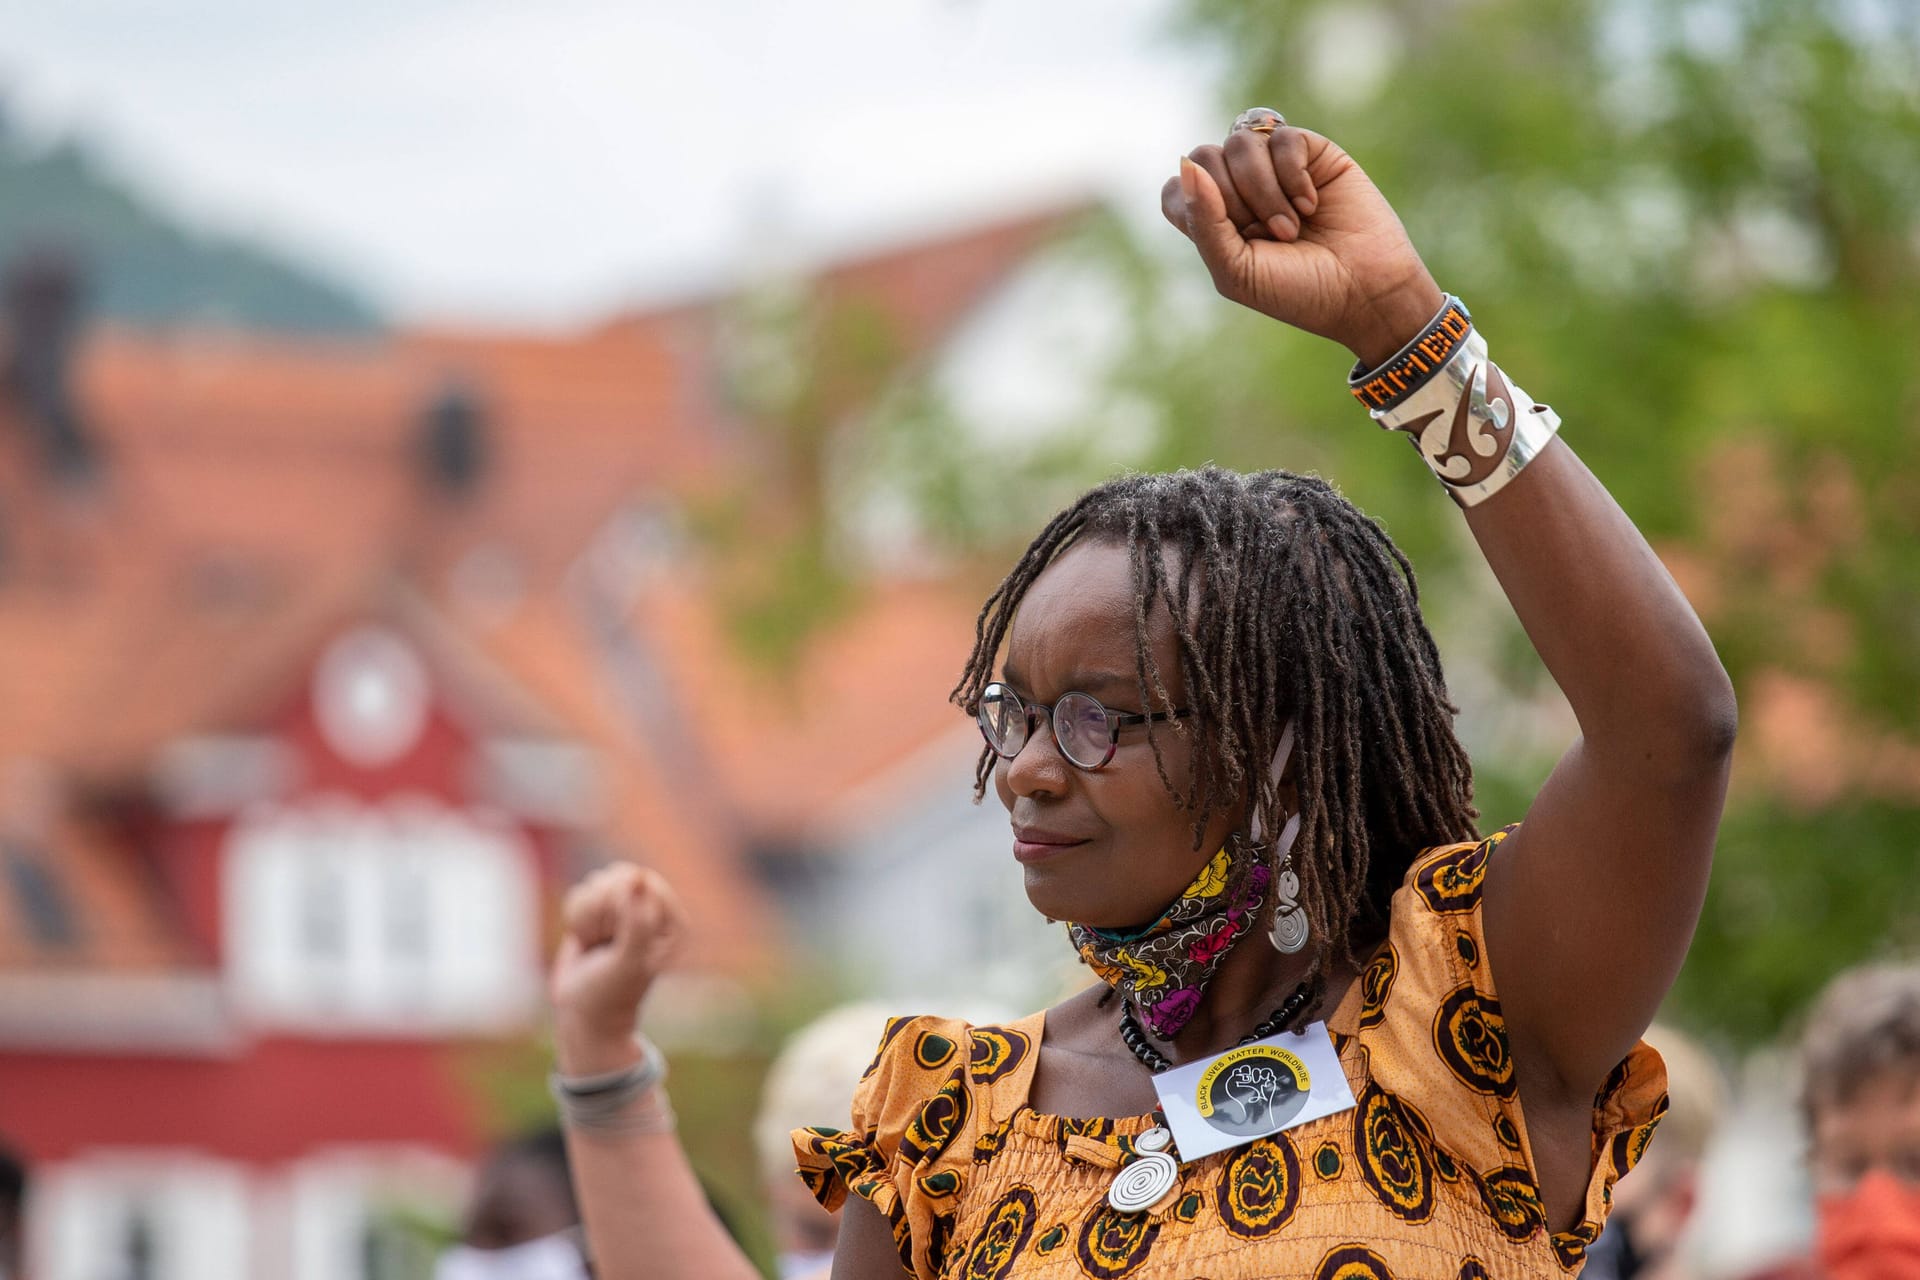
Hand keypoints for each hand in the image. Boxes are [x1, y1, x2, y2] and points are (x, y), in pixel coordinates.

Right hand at [550, 863, 684, 1073]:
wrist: (584, 1015)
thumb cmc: (612, 993)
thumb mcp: (628, 961)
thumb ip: (637, 921)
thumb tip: (637, 877)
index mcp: (672, 920)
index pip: (638, 882)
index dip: (619, 908)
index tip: (618, 942)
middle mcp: (653, 910)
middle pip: (614, 879)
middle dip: (601, 914)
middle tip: (605, 948)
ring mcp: (626, 907)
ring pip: (594, 885)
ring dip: (587, 921)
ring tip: (597, 948)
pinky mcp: (601, 910)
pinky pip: (579, 894)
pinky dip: (576, 921)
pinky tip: (586, 943)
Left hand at [1160, 125, 1443, 367]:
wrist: (1362, 291)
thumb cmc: (1296, 290)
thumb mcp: (1236, 270)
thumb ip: (1203, 222)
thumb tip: (1187, 165)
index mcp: (1215, 219)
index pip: (1176, 188)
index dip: (1194, 205)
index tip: (1227, 237)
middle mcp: (1240, 188)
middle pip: (1204, 157)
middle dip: (1233, 200)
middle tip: (1268, 236)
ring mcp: (1275, 167)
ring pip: (1240, 143)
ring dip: (1264, 192)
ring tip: (1291, 228)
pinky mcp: (1311, 152)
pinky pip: (1281, 138)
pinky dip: (1291, 175)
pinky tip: (1310, 205)